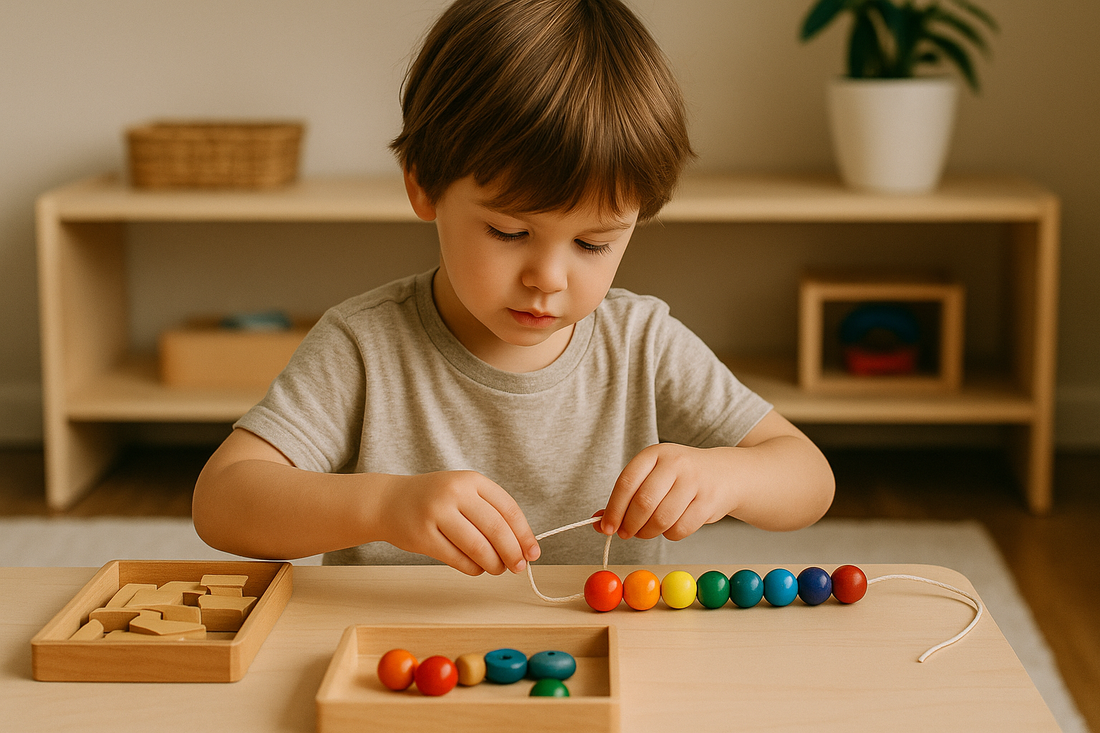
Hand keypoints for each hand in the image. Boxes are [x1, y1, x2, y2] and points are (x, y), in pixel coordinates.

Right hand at [372, 470, 539, 575]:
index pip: (508, 509)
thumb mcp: (463, 491)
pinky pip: (458, 559)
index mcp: (471, 480)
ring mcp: (437, 514)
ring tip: (498, 569)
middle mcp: (455, 493)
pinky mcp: (423, 536)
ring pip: (478, 547)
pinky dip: (473, 569)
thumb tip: (521, 545)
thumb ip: (490, 512)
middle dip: (513, 553)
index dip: (524, 534)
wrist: (388, 501)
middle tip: (519, 567)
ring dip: (494, 564)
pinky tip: (477, 568)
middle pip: (496, 529)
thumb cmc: (434, 499)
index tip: (532, 552)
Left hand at [598, 444, 732, 541]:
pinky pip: (681, 529)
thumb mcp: (652, 476)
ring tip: (647, 531)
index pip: (626, 482)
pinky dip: (670, 535)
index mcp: (654, 454)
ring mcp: (694, 481)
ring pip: (662, 519)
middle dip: (630, 524)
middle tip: (626, 533)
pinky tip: (670, 527)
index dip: (614, 508)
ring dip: (648, 533)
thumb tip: (599, 521)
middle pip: (644, 502)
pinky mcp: (709, 501)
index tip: (606, 527)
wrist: (725, 473)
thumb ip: (626, 496)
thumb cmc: (680, 477)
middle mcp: (675, 463)